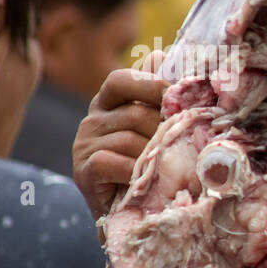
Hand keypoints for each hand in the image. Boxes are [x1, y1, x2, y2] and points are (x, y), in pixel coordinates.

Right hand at [72, 49, 166, 221]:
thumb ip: (159, 95)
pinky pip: (113, 161)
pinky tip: (144, 180)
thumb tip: (160, 53)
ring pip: (129, 139)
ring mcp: (84, 145)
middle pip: (135, 114)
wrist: (134, 214)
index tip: (178, 97)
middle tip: (183, 147)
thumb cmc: (150, 166)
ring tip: (167, 168)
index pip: (121, 80)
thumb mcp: (157, 129)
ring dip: (154, 155)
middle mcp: (92, 120)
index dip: (151, 85)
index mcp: (110, 104)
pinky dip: (135, 171)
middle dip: (164, 131)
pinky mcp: (83, 171)